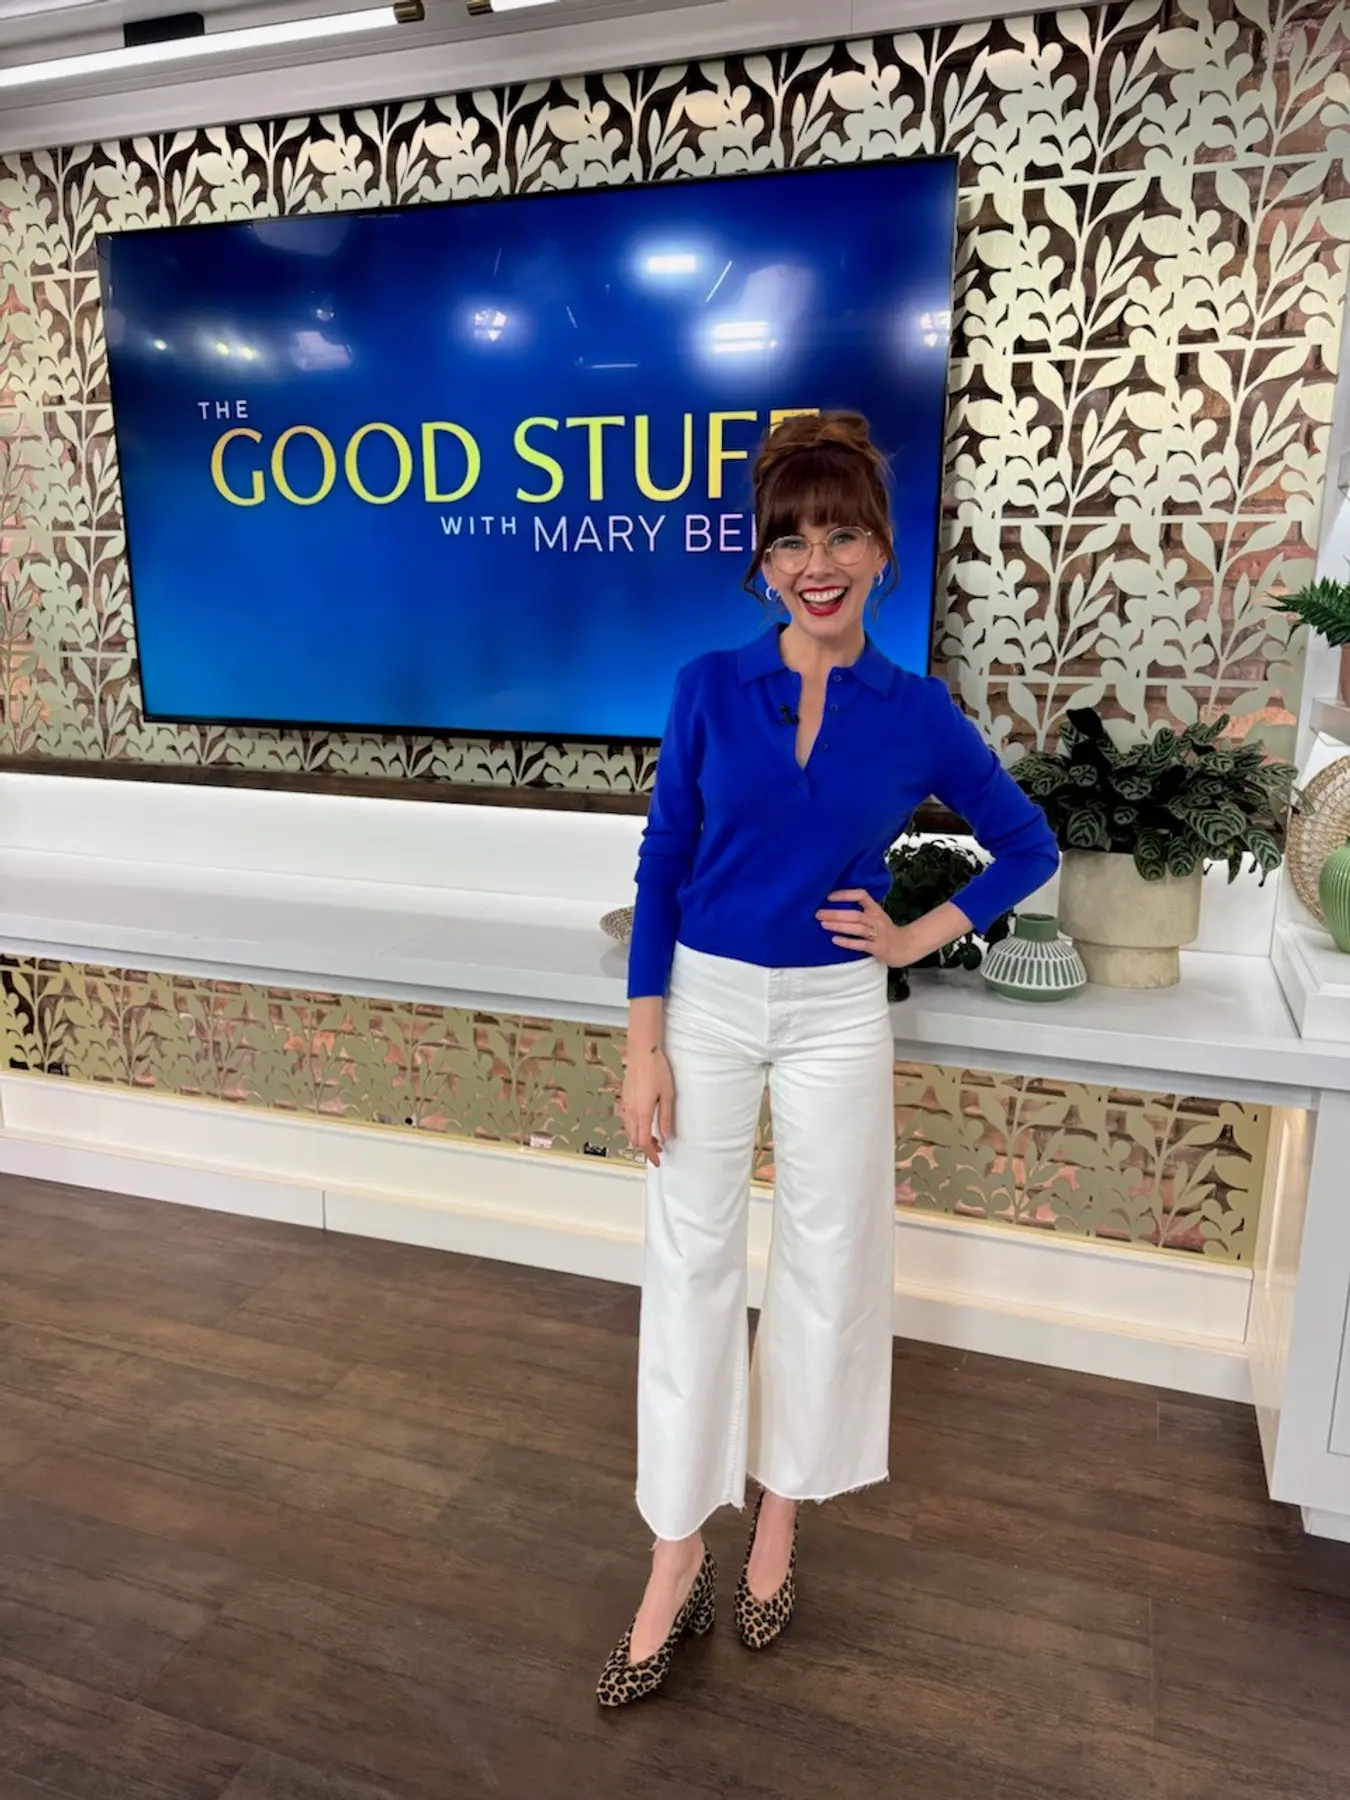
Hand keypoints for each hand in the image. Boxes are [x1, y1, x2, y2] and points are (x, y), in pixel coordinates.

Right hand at [620, 1046, 675, 1165]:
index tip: (658, 1161)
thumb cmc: (656, 1070)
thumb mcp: (668, 1095)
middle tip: (658, 1150)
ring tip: (654, 1138)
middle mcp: (630, 1111)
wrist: (642, 1052)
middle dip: (645, 1148)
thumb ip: (666, 1118)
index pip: (643, 1142)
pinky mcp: (624, 1098)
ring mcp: (626, 1104)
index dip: (650, 1154)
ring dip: (639, 1138)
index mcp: (642, 1113)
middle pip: (634, 1139)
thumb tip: (666, 1136)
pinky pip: (626, 1120)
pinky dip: (634, 1128)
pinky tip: (644, 1123)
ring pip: (629, 1130)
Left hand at [816, 890, 913, 965]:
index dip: (845, 894)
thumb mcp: (876, 917)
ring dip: (839, 926)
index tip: (829, 896)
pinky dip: (848, 942)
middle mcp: (877, 920)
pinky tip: (835, 940)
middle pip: (855, 914)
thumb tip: (834, 908)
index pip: (862, 895)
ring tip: (824, 924)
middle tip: (818, 913)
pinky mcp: (879, 948)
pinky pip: (861, 944)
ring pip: (857, 928)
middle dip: (835, 914)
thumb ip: (861, 912)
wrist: (906, 947)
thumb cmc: (885, 931)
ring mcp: (878, 934)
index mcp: (875, 909)